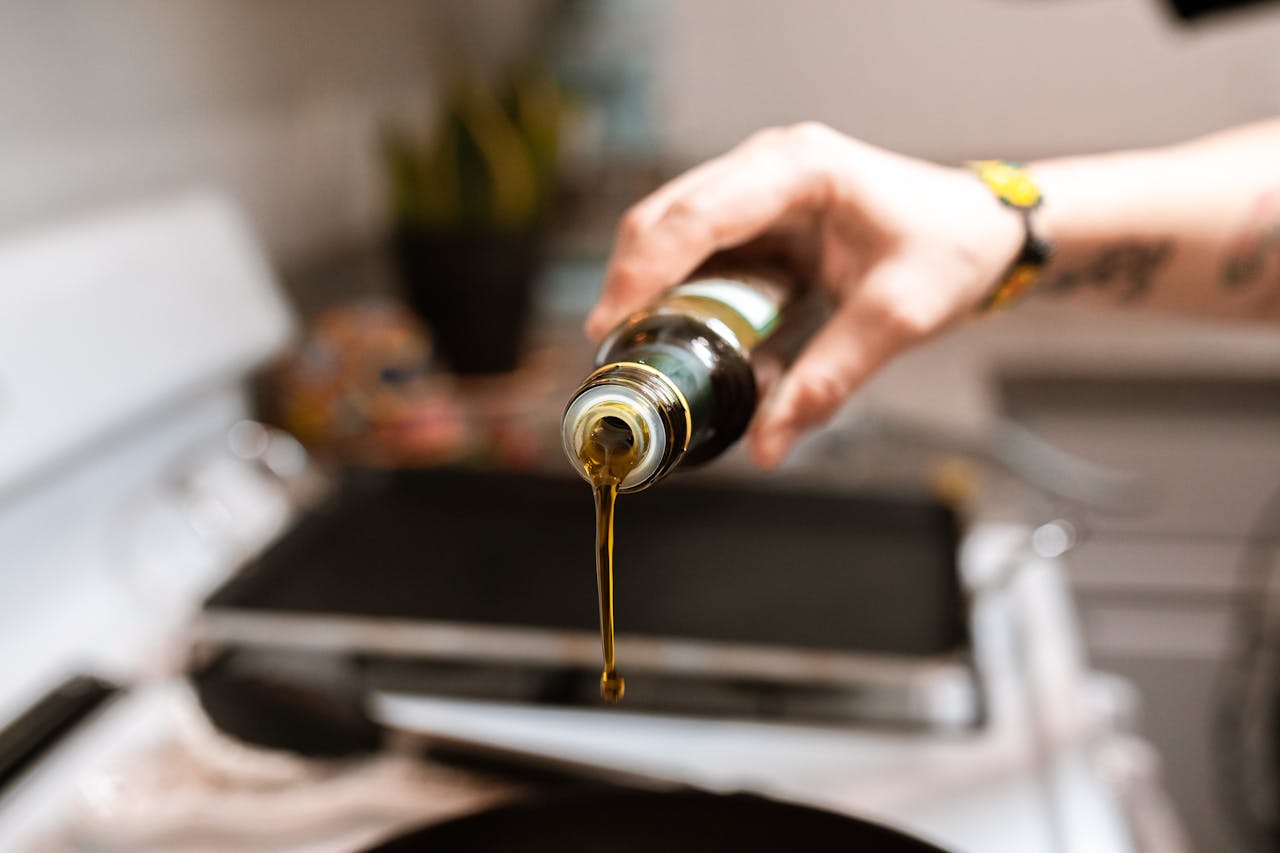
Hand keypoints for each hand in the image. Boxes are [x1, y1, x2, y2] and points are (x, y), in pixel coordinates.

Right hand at [585, 122, 1022, 467]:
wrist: (983, 230)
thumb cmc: (950, 251)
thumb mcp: (896, 318)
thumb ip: (827, 380)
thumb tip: (766, 444)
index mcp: (799, 170)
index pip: (697, 215)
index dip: (643, 270)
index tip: (611, 326)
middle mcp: (767, 166)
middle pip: (664, 218)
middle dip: (632, 285)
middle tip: (618, 354)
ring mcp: (758, 188)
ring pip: (672, 236)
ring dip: (654, 294)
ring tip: (652, 354)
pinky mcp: (758, 218)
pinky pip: (700, 256)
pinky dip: (686, 298)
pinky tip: (694, 341)